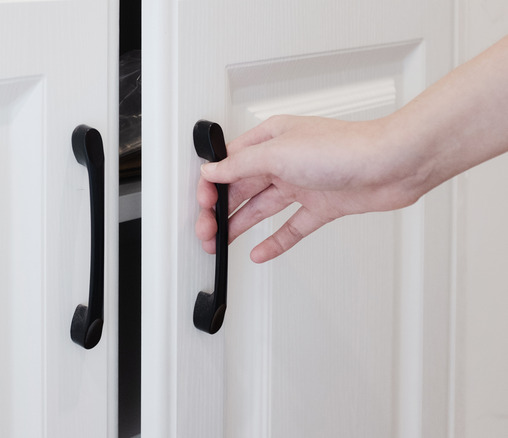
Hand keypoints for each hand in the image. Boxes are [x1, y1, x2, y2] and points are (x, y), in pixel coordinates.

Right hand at [195, 115, 428, 262]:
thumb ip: (240, 165)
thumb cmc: (344, 148)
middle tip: (206, 233)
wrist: (393, 164)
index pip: (229, 164)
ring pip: (261, 209)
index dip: (211, 186)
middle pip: (241, 188)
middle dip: (219, 210)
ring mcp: (302, 184)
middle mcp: (284, 160)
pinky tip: (260, 252)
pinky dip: (274, 241)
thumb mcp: (278, 152)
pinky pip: (291, 227)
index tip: (202, 206)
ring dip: (238, 226)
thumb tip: (211, 171)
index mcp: (270, 139)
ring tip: (220, 244)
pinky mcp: (322, 206)